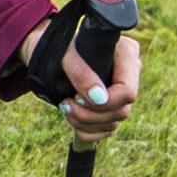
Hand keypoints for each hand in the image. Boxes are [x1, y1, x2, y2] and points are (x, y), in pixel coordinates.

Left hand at [18, 19, 140, 144]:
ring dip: (85, 123)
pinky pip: (106, 130)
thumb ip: (80, 72)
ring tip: (65, 108)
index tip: (78, 97)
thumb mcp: (64, 53)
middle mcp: (129, 73)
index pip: (127, 90)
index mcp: (126, 53)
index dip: (105, 102)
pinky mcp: (111, 106)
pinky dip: (87, 131)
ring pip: (113, 122)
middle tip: (66, 104)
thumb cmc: (56, 45)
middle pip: (121, 110)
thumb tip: (99, 98)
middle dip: (90, 114)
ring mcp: (121, 92)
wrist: (47, 51)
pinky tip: (72, 119)